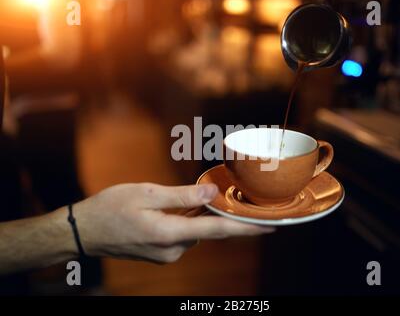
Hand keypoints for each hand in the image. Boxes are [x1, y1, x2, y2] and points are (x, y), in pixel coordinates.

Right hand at [73, 183, 274, 263]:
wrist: (83, 231)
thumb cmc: (111, 208)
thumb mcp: (147, 194)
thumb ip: (183, 195)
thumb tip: (212, 192)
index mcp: (169, 233)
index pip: (218, 230)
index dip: (246, 227)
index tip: (269, 226)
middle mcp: (172, 249)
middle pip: (209, 230)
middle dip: (226, 216)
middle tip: (245, 201)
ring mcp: (166, 254)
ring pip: (196, 231)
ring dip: (206, 217)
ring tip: (216, 198)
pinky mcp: (161, 252)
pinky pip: (184, 235)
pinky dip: (192, 222)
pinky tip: (192, 208)